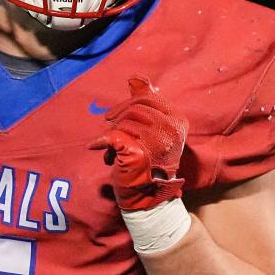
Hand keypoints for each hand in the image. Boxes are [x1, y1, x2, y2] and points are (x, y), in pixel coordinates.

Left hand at [91, 76, 188, 210]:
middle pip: (134, 108)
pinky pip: (112, 136)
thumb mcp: (151, 128)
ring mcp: (157, 141)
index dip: (126, 103)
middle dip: (118, 119)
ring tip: (114, 151)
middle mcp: (171, 129)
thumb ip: (146, 102)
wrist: (147, 196)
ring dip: (112, 134)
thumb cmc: (148, 161)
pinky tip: (97, 147)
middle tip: (112, 131)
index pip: (147, 97)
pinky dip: (100, 141)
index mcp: (177, 120)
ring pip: (123, 122)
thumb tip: (136, 77)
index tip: (113, 116)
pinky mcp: (139, 152)